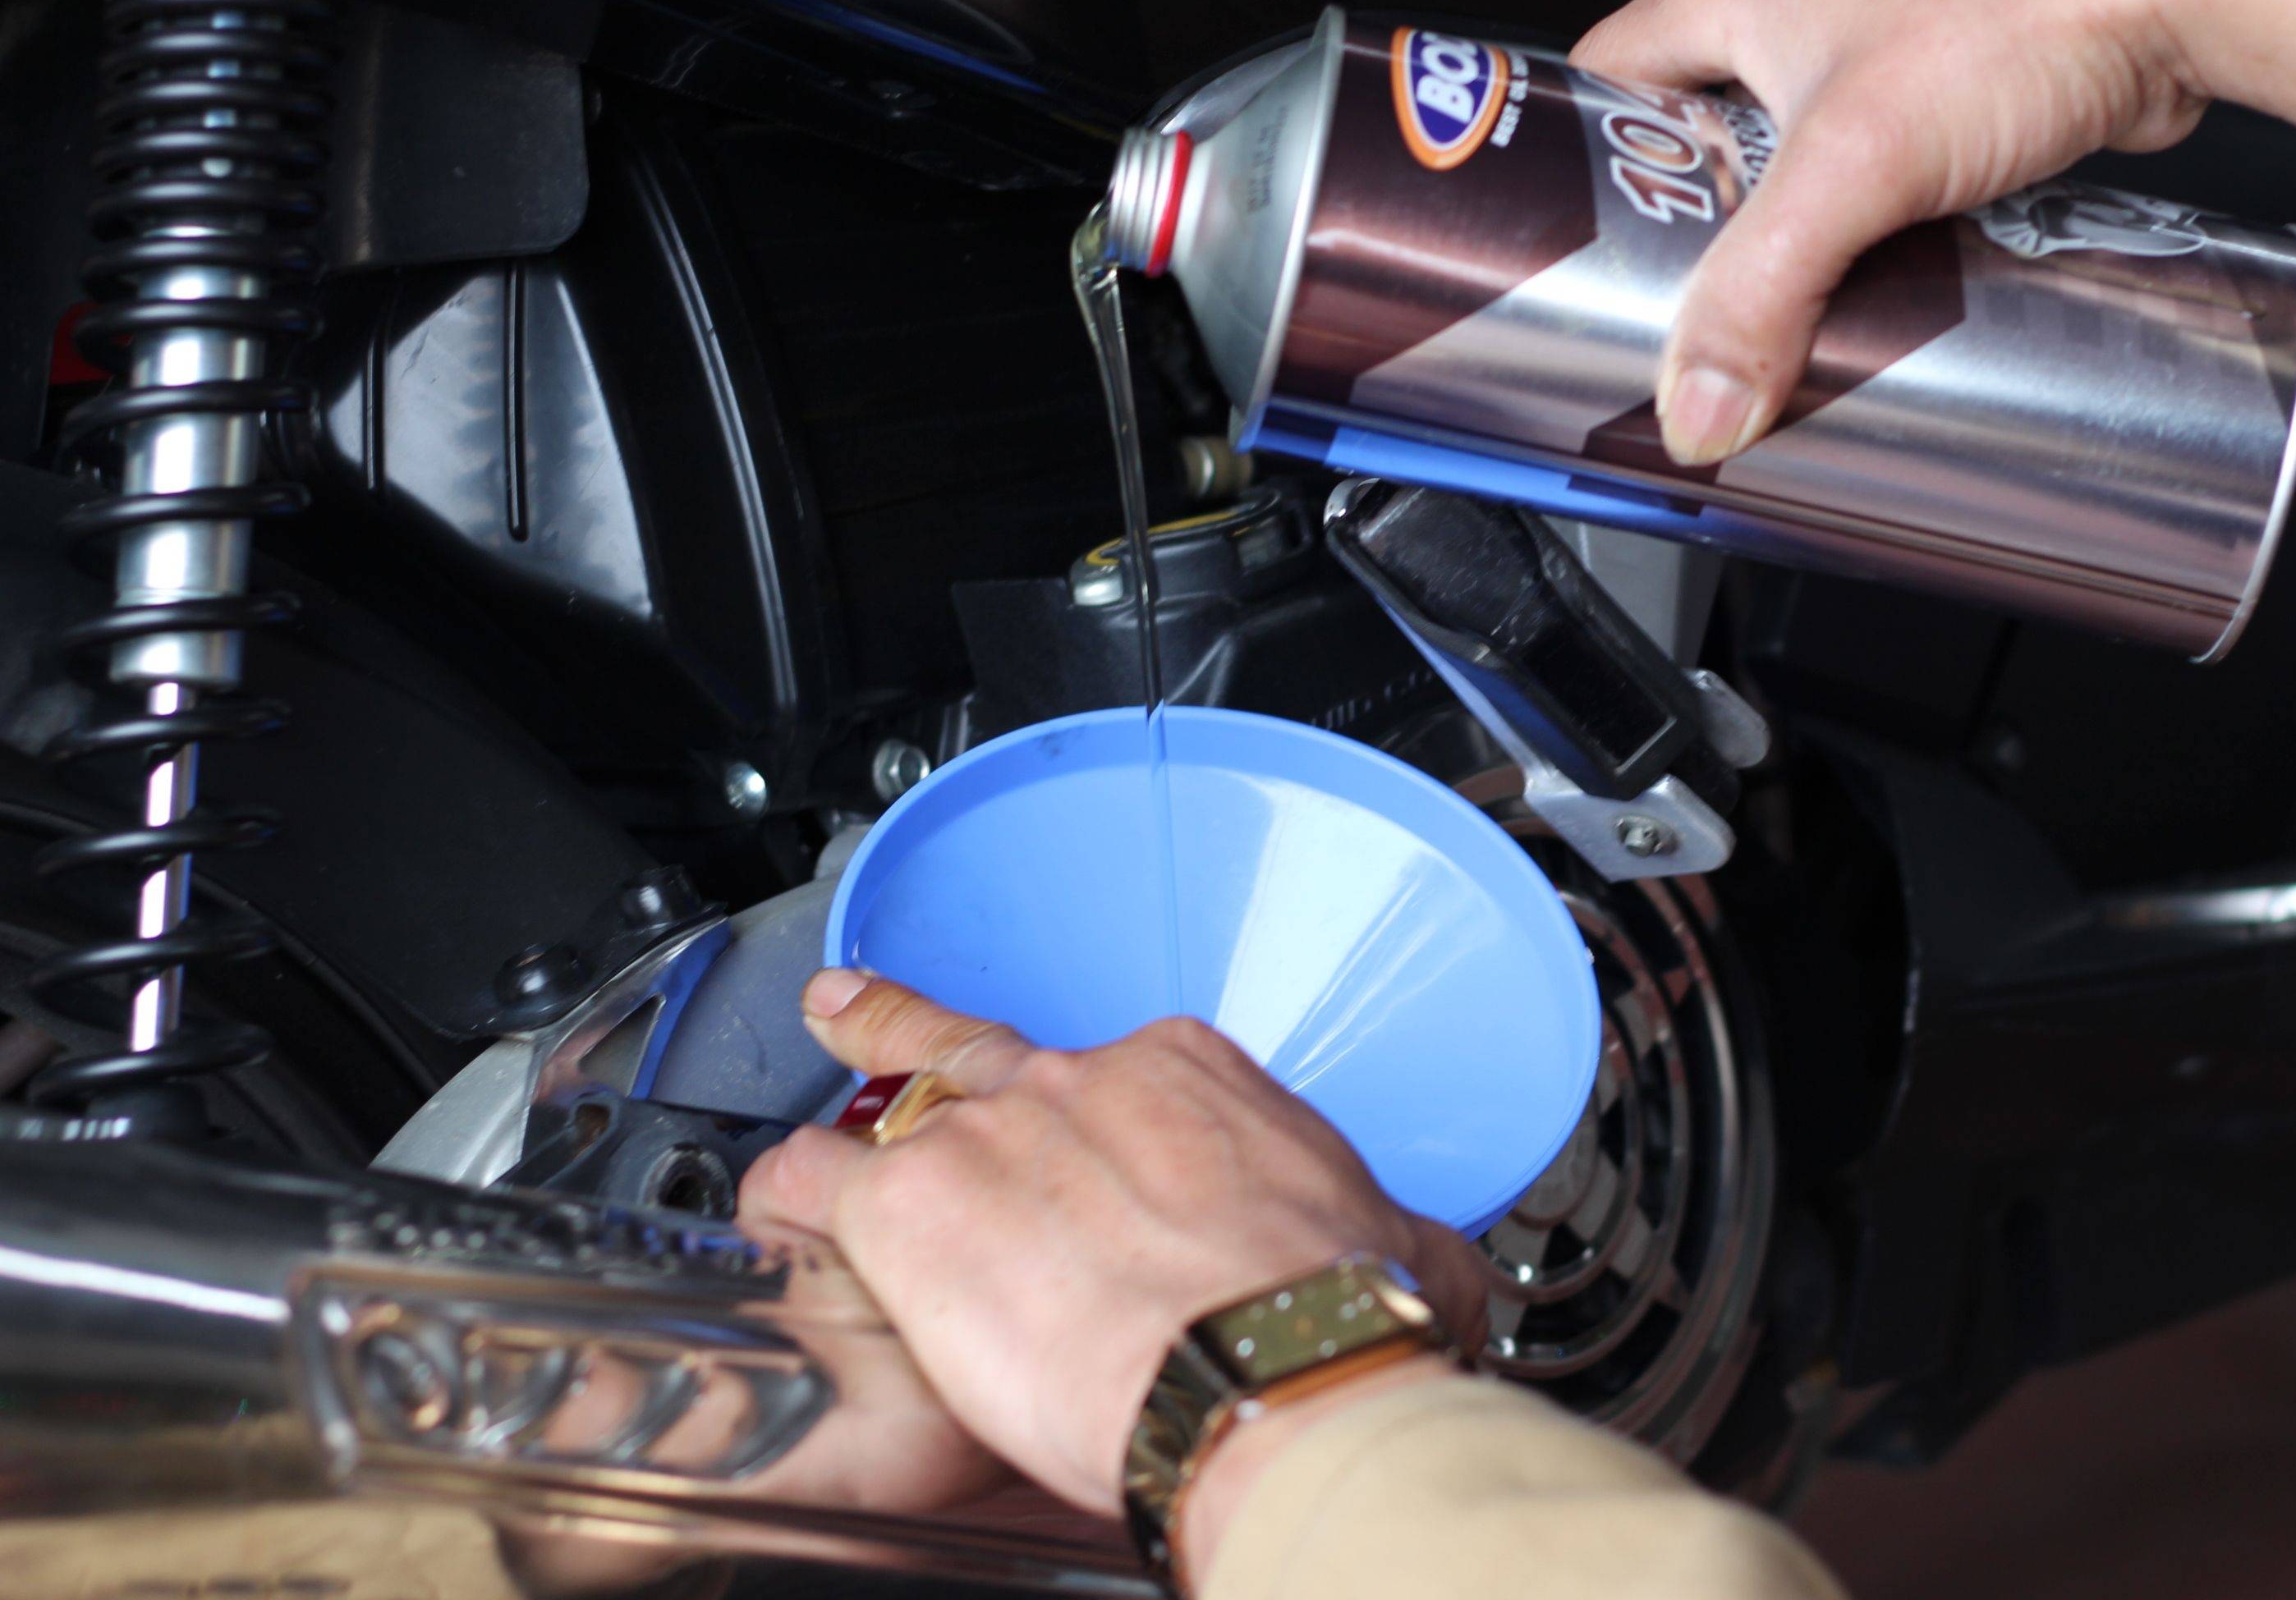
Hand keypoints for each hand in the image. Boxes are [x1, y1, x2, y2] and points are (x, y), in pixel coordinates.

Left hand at [738, 970, 1488, 1527]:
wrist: (1274, 1376)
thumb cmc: (1340, 1324)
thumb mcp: (1404, 1254)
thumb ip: (1391, 1239)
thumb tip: (1435, 1270)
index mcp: (1194, 1079)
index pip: (1120, 1073)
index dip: (1091, 1121)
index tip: (1089, 1163)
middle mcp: (1085, 1081)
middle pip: (982, 1048)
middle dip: (915, 1032)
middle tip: (864, 1012)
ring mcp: (991, 1132)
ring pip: (885, 1105)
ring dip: (842, 1129)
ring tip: (798, 1144)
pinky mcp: (914, 1206)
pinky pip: (812, 1182)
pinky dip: (782, 1202)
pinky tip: (767, 1227)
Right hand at [1571, 0, 2295, 462]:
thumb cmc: (2028, 2)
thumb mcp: (1856, 166)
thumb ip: (1761, 296)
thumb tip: (1700, 406)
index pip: (1604, 77)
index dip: (1584, 167)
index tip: (1585, 254)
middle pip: (1699, 132)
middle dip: (1698, 226)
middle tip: (1692, 308)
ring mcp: (1882, 29)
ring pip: (1795, 154)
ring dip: (1793, 231)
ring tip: (1786, 308)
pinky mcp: (1956, 72)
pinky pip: (1879, 163)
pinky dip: (1873, 222)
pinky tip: (1885, 276)